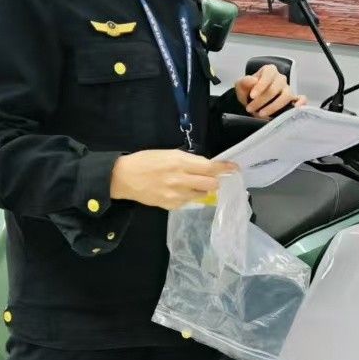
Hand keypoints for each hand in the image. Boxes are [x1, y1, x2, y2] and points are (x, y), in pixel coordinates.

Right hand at [109, 150, 236, 210]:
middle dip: (214, 180)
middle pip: (211, 184)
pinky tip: (178, 191)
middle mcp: (180, 179)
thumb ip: (188, 161)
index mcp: (179, 162)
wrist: (123, 178)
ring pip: (202, 195)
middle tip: (210, 177)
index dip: (224, 168)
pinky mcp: (171, 205)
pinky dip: (189, 196)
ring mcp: (176, 195)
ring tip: (190, 183)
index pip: (210, 167)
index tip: (235, 169)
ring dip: (202, 189)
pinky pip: (189, 202)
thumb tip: (206, 166)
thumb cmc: (145, 161)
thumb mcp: (168, 154)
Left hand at [236, 64, 305, 118]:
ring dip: (274, 107)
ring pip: (286, 96)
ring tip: (262, 114)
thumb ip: (244, 82)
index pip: (268, 75)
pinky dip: (301, 103)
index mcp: (269, 71)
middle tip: (250, 109)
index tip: (252, 96)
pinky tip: (295, 109)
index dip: (260, 86)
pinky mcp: (293, 99)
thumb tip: (252, 81)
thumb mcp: (241, 86)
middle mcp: (281, 78)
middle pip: (275, 88)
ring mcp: (288, 89)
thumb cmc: (248, 91)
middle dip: (262, 101)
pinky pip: (301, 99)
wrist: (251, 102)